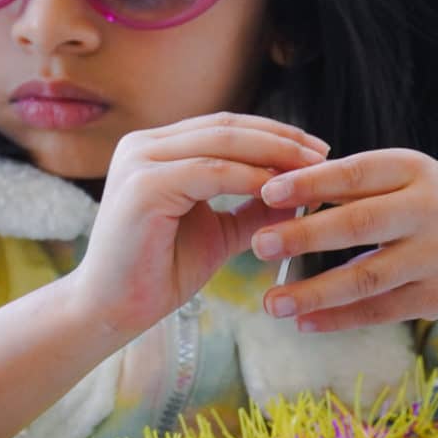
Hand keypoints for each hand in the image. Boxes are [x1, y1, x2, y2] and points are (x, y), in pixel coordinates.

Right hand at [74, 112, 327, 335]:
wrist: (112, 311)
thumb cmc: (160, 271)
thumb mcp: (218, 232)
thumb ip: (252, 208)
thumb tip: (303, 193)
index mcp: (156, 148)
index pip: (225, 126)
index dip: (274, 133)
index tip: (318, 149)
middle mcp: (143, 144)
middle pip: (226, 126)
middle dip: (281, 138)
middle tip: (325, 153)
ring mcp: (139, 161)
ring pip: (220, 142)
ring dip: (272, 153)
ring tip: (312, 169)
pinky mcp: (142, 186)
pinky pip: (209, 172)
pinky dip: (248, 178)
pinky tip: (279, 191)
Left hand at [250, 149, 437, 331]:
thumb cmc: (430, 202)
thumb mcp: (403, 178)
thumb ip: (349, 182)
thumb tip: (275, 188)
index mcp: (413, 170)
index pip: (356, 174)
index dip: (311, 184)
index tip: (266, 193)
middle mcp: (428, 211)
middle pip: (359, 225)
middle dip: (304, 236)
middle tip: (258, 245)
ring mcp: (435, 257)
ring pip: (366, 278)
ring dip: (314, 293)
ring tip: (270, 302)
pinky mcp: (437, 298)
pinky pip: (380, 311)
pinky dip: (339, 319)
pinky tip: (302, 323)